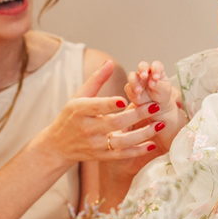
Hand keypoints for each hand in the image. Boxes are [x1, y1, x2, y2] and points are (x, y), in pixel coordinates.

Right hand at [40, 60, 162, 163]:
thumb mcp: (79, 96)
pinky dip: (137, 151)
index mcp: (80, 110)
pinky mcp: (101, 156)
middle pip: (115, 123)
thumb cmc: (71, 116)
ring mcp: (95, 144)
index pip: (97, 106)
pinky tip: (152, 144)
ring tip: (159, 125)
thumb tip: (109, 62)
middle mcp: (87, 128)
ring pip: (121, 141)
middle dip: (137, 115)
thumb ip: (96, 80)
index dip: (110, 103)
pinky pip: (121, 155)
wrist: (58, 145)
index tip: (126, 99)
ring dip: (142, 134)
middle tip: (155, 106)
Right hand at [127, 60, 177, 123]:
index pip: (156, 65)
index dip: (155, 69)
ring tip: (138, 91)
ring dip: (134, 82)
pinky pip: (128, 88)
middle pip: (142, 65)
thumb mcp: (164, 91)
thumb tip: (151, 81)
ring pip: (132, 75)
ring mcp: (137, 80)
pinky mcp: (131, 88)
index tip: (156, 77)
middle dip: (142, 69)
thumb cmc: (162, 95)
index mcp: (157, 71)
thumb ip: (159, 85)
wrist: (156, 106)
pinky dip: (132, 92)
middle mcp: (146, 73)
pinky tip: (138, 97)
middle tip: (143, 76)